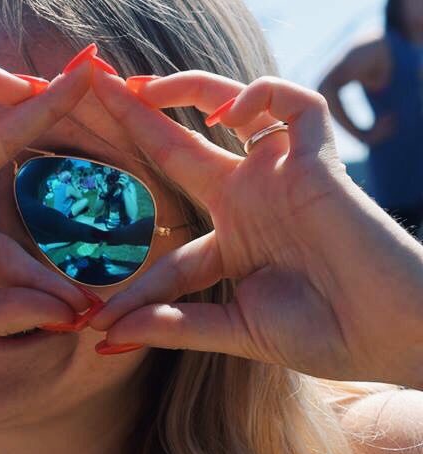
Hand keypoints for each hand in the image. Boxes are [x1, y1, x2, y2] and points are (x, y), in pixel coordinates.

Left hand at [87, 71, 422, 387]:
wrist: (393, 335)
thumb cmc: (326, 335)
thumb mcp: (239, 330)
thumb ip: (175, 326)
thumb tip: (107, 334)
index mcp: (229, 242)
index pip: (165, 254)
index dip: (133, 286)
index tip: (96, 321)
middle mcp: (247, 200)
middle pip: (177, 150)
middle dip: (133, 124)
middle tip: (92, 95)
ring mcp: (279, 176)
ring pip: (230, 106)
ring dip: (185, 89)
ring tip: (141, 86)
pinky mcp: (317, 159)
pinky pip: (295, 104)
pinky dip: (264, 93)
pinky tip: (228, 112)